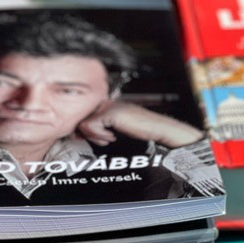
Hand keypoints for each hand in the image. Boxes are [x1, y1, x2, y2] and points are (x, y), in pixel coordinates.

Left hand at [77, 101, 203, 148]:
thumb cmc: (144, 137)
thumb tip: (80, 134)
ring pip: (84, 120)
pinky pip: (91, 124)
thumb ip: (100, 131)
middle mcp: (109, 102)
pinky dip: (99, 135)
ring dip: (95, 133)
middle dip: (88, 130)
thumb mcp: (118, 133)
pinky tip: (112, 138)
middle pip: (82, 114)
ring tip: (109, 138)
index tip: (92, 138)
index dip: (85, 127)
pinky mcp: (113, 113)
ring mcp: (111, 106)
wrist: (163, 134)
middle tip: (103, 140)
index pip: (86, 112)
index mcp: (111, 106)